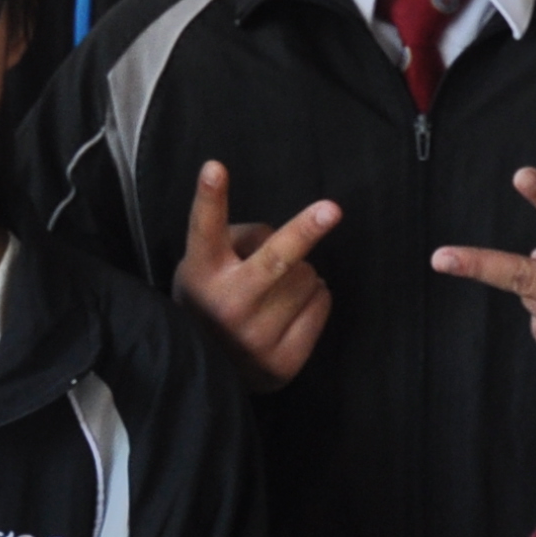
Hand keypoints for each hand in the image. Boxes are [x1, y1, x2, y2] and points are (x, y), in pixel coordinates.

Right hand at [173, 160, 341, 389]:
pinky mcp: (284, 361)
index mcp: (203, 272)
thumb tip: (294, 238)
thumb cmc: (213, 296)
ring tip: (276, 290)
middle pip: (275, 260)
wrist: (211, 368)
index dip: (210, 198)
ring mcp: (257, 337)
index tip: (215, 168)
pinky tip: (291, 308)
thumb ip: (239, 242)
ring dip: (301, 273)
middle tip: (332, 209)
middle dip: (304, 231)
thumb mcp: (205, 264)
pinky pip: (322, 303)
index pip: (205, 229)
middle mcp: (228, 305)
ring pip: (307, 277)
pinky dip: (315, 296)